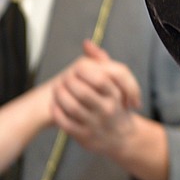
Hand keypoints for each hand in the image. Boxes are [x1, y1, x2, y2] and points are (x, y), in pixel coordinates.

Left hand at [50, 40, 142, 156]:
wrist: (122, 136)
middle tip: (63, 78)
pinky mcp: (84, 136)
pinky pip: (65, 122)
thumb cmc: (117, 104)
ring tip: (57, 88)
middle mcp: (107, 109)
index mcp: (116, 94)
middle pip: (83, 92)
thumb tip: (86, 43)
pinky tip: (55, 104)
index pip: (99, 79)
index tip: (76, 69)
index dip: (83, 72)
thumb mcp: (117, 83)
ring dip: (60, 96)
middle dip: (69, 83)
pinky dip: (57, 112)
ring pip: (72, 107)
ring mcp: (95, 123)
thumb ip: (101, 61)